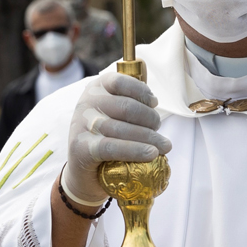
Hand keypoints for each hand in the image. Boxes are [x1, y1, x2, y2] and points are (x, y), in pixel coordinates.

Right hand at [64, 72, 170, 205]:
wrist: (82, 171)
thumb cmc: (105, 135)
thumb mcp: (113, 110)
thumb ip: (129, 93)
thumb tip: (148, 75)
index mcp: (95, 89)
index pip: (120, 82)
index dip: (142, 92)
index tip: (154, 103)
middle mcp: (86, 104)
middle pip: (127, 107)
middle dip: (151, 118)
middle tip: (158, 129)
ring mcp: (82, 126)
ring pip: (123, 129)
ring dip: (150, 138)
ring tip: (165, 146)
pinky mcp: (82, 148)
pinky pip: (113, 147)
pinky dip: (136, 150)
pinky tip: (152, 154)